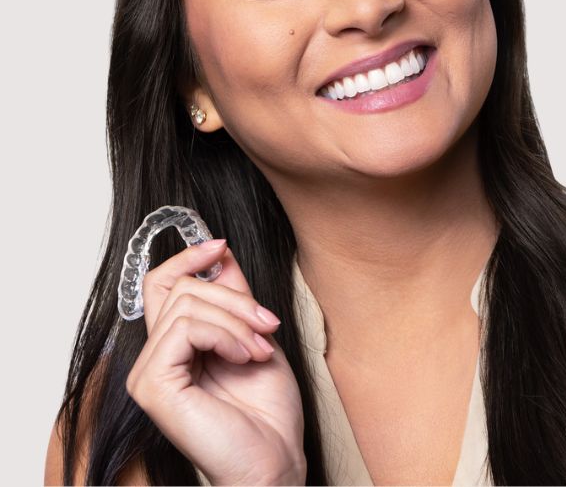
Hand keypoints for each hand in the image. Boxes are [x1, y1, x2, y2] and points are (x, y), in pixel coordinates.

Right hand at [125, 240, 306, 485]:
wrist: (276, 460)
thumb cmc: (267, 411)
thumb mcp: (254, 335)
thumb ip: (233, 296)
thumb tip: (220, 252)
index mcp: (176, 344)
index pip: (160, 283)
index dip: (187, 257)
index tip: (219, 245)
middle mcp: (156, 356)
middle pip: (179, 287)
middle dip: (233, 297)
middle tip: (268, 324)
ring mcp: (149, 372)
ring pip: (186, 304)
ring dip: (236, 320)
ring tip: (259, 349)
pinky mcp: (152, 385)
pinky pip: (185, 329)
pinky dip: (224, 335)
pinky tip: (244, 357)